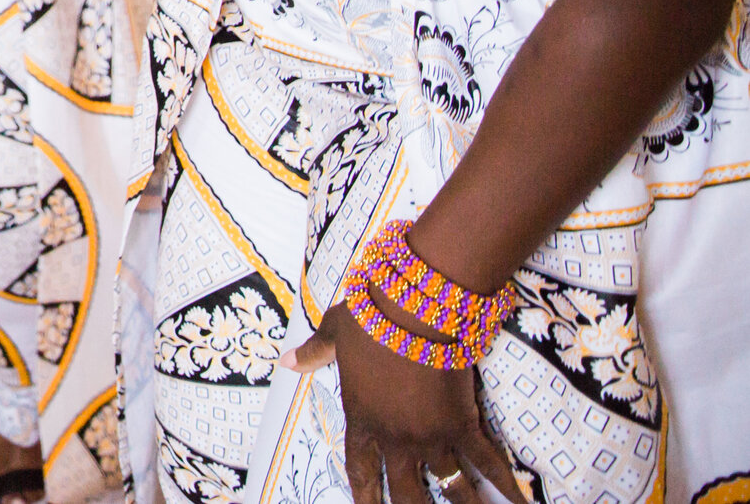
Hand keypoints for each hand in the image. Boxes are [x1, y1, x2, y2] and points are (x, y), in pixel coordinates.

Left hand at [284, 305, 526, 503]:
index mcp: (361, 418)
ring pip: (450, 487)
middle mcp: (395, 438)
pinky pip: (487, 464)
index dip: (365, 497)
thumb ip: (314, 353)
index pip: (360, 469)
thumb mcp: (333, 332)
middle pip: (405, 493)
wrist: (411, 308)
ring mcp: (430, 436)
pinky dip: (507, 488)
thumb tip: (286, 361)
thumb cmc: (371, 316)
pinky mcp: (463, 425)